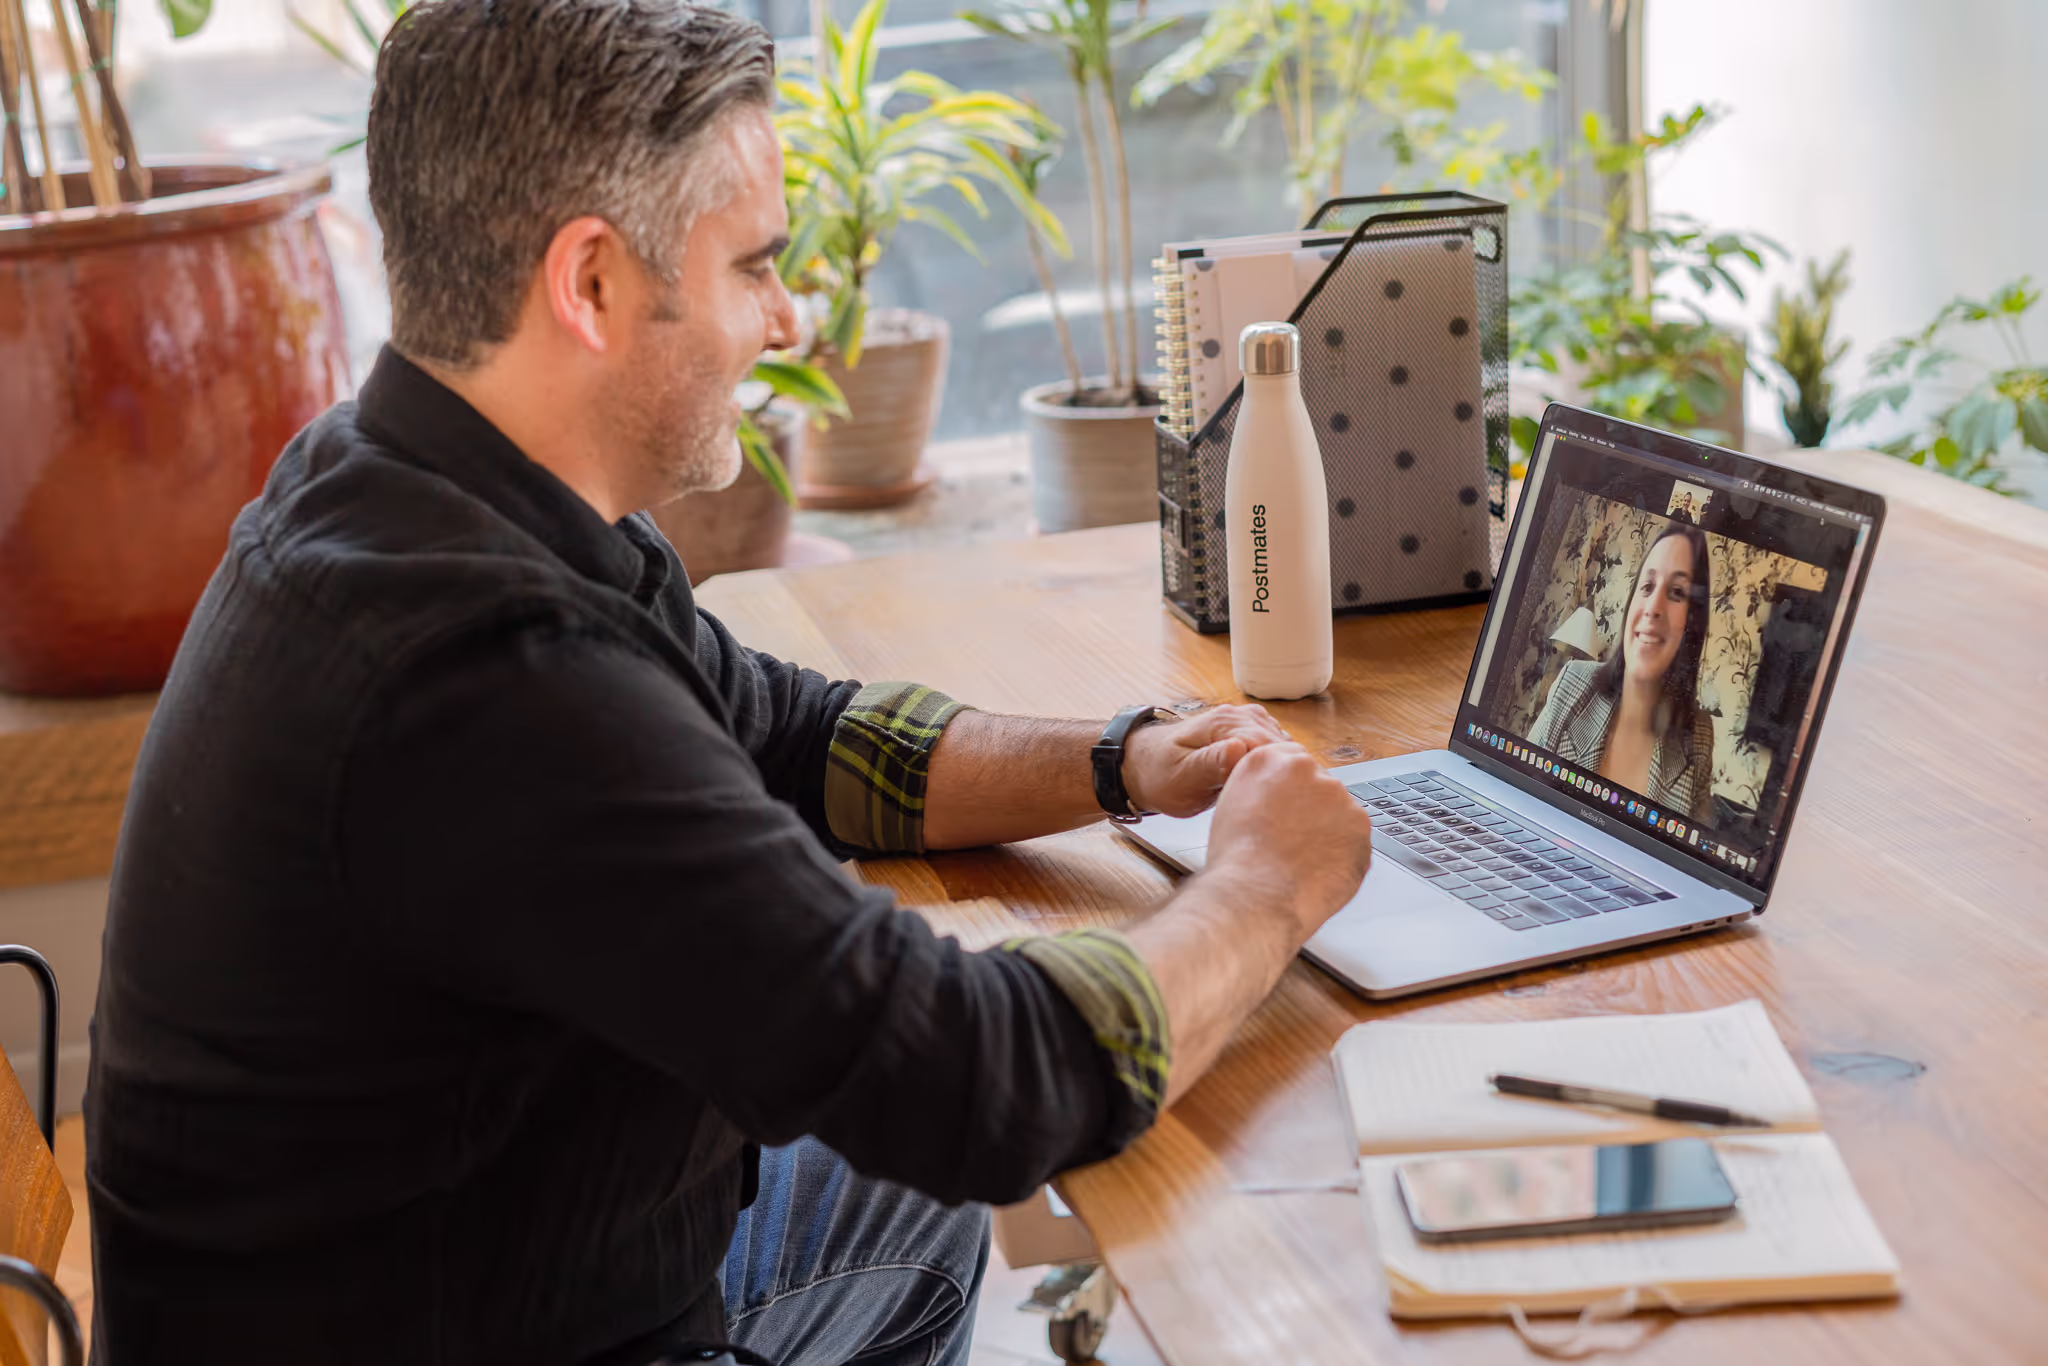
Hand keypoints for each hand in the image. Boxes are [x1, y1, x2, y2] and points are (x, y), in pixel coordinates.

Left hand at [1123, 704, 1289, 817]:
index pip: (1271, 746)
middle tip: (1281, 807)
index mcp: (1225, 723)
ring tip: (1276, 800)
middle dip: (1285, 775)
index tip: (1280, 801)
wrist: (1144, 766)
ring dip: (1283, 772)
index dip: (1279, 776)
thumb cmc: (1160, 775)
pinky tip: (1270, 788)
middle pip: (1283, 747)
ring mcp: (1247, 723)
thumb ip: (1211, 764)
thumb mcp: (1182, 777)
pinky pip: (1276, 751)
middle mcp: (1240, 716)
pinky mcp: (1250, 734)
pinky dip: (1277, 768)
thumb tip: (1240, 749)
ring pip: (1283, 749)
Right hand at [1200, 742, 1372, 940]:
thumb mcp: (1231, 806)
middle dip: (1311, 811)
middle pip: (1319, 786)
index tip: (1288, 810)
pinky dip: (1342, 855)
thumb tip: (1277, 797)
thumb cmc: (1237, 862)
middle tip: (1292, 841)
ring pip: (1339, 813)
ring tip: (1301, 861)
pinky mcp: (1360, 826)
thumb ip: (1259, 789)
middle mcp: (1307, 770)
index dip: (1290, 792)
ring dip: (1328, 832)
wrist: (1257, 895)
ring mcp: (1338, 797)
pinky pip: (1353, 839)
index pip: (1291, 762)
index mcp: (1269, 760)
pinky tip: (1318, 870)